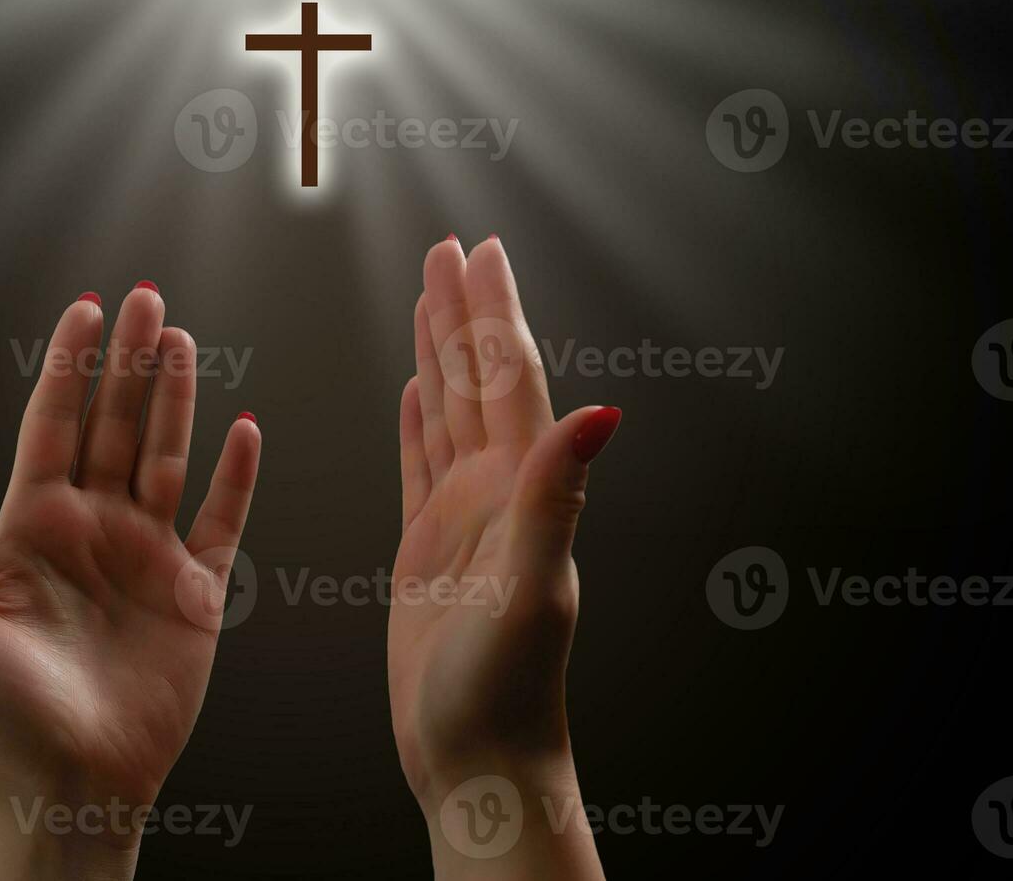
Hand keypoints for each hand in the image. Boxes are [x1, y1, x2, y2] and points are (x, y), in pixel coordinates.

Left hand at [0, 284, 260, 878]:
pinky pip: (223, 521)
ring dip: (176, 398)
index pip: (53, 424)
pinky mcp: (195, 592)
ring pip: (168, 456)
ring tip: (181, 340)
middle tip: (145, 297)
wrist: (69, 781)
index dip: (68, 366)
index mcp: (32, 525)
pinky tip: (245, 429)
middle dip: (128, 362)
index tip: (83, 309)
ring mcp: (146, 555)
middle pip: (115, 425)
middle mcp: (92, 528)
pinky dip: (237, 477)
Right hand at [390, 236, 617, 878]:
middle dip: (463, 312)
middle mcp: (497, 492)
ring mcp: (463, 517)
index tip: (481, 251)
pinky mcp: (427, 547)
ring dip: (439, 354)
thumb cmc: (507, 691)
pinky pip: (419, 464)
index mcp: (521, 489)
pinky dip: (416, 421)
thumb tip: (600, 411)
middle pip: (477, 380)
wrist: (478, 761)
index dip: (494, 311)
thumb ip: (556, 496)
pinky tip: (411, 393)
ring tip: (428, 301)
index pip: (507, 378)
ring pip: (448, 412)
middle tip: (449, 251)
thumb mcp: (532, 589)